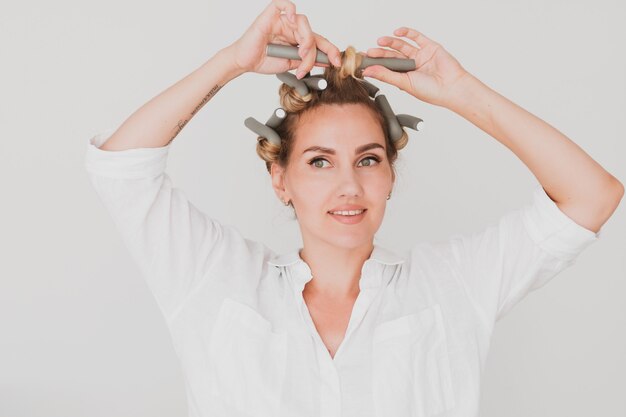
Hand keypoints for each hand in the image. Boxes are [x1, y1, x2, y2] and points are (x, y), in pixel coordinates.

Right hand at [225, 0, 341, 76]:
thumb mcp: (291, 64)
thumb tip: (325, 61)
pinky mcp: (271, 15)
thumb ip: (306, 60)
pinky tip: (292, 20)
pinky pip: (284, 4)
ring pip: (304, 23)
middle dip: (316, 50)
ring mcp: (282, 21)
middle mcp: (292, 29)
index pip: (318, 41)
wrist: (245, 62)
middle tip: (308, 64)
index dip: (330, 50)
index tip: (337, 62)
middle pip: (313, 33)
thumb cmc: (263, 61)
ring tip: (299, 53)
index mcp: (297, 40)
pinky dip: (291, 9)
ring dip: (306, 40)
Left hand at [362, 27, 469, 107]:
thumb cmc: (431, 91)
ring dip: (390, 42)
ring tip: (380, 41)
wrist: (452, 87)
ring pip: (402, 45)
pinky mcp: (429, 47)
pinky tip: (397, 32)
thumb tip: (368, 71)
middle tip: (370, 51)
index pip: (387, 67)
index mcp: (405, 77)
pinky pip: (416, 37)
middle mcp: (411, 66)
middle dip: (381, 53)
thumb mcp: (404, 83)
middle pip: (392, 56)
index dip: (376, 63)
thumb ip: (386, 75)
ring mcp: (420, 55)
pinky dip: (407, 33)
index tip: (363, 61)